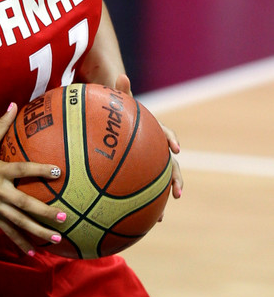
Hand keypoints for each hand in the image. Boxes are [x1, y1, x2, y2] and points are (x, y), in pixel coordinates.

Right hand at [0, 104, 66, 253]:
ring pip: (19, 221)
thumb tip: (14, 104)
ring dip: (38, 231)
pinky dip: (20, 241)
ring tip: (56, 239)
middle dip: (45, 212)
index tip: (58, 172)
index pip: (22, 169)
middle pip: (25, 202)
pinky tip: (33, 251)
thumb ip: (0, 125)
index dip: (40, 170)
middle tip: (63, 217)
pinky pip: (7, 231)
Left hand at [115, 74, 182, 208]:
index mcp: (154, 132)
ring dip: (163, 198)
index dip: (171, 140)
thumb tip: (122, 75)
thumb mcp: (121, 104)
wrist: (118, 129)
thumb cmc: (120, 115)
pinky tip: (146, 221)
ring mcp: (151, 164)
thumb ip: (122, 92)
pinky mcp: (142, 176)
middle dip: (175, 178)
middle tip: (177, 192)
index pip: (166, 134)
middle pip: (170, 165)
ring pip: (162, 182)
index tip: (175, 149)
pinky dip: (149, 206)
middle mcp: (156, 149)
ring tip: (162, 215)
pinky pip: (148, 192)